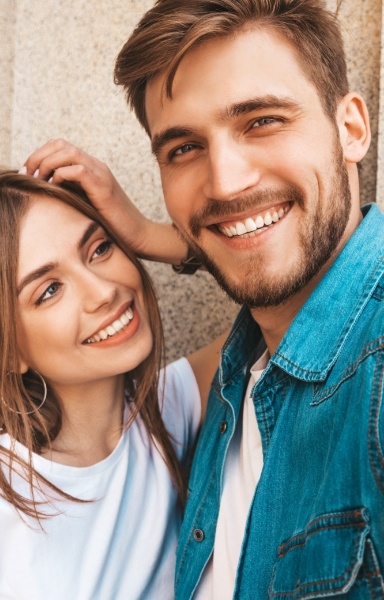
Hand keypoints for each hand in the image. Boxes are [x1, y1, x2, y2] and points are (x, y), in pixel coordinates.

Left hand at [21, 139, 187, 263]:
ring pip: (68, 152)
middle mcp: (96, 166)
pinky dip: (61, 175)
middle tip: (28, 173)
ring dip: (47, 163)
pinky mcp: (104, 187)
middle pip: (61, 144)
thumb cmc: (112, 225)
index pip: (60, 146)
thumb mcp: (85, 203)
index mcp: (91, 168)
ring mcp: (101, 174)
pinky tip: (56, 187)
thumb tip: (44, 187)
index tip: (28, 172)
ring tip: (40, 179)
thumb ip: (69, 191)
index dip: (40, 154)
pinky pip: (78, 170)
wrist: (138, 235)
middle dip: (38, 156)